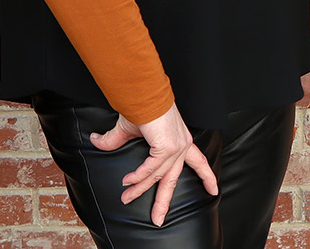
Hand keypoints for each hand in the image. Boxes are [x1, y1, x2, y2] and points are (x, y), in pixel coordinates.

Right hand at [89, 103, 217, 226]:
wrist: (142, 91)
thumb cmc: (140, 104)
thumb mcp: (129, 128)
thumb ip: (115, 140)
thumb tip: (95, 141)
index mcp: (181, 140)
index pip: (199, 161)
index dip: (207, 176)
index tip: (213, 190)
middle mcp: (182, 144)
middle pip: (174, 179)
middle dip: (164, 201)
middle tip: (158, 219)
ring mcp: (176, 146)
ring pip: (157, 176)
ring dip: (139, 188)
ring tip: (126, 197)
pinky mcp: (167, 146)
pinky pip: (151, 169)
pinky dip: (139, 176)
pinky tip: (128, 182)